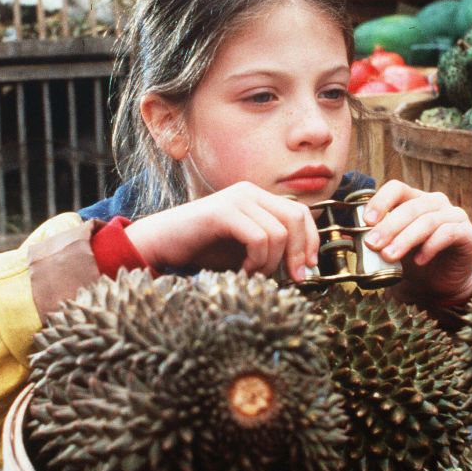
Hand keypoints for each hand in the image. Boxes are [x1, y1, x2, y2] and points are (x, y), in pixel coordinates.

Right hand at [124, 181, 319, 280]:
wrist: (159, 245)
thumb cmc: (201, 249)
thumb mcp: (243, 248)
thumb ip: (270, 248)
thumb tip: (303, 265)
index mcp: (257, 197)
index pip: (300, 213)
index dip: (311, 240)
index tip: (307, 268)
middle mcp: (249, 191)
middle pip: (296, 218)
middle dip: (300, 252)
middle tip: (294, 278)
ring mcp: (236, 198)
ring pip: (279, 233)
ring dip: (271, 263)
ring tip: (252, 274)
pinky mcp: (223, 211)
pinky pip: (259, 238)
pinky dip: (256, 261)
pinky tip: (242, 270)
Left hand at [359, 180, 471, 304]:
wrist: (442, 283)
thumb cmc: (414, 260)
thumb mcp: (392, 246)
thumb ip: (375, 237)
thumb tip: (343, 235)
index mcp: (415, 199)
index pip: (397, 188)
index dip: (381, 201)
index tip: (366, 221)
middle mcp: (436, 202)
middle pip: (411, 206)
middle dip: (388, 226)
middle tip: (372, 245)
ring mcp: (454, 216)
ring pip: (427, 221)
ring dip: (405, 239)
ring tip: (389, 256)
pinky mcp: (468, 234)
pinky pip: (448, 234)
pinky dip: (430, 246)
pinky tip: (418, 261)